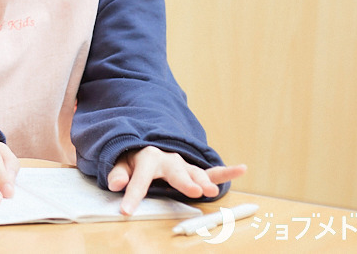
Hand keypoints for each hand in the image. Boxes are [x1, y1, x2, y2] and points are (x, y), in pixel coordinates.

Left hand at [107, 146, 247, 214]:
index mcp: (148, 159)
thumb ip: (117, 173)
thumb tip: (115, 184)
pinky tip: (241, 169)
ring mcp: (184, 166)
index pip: (139, 179)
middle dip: (185, 181)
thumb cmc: (134, 160)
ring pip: (195, 173)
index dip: (132, 195)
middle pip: (176, 172)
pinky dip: (226, 171)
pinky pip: (212, 171)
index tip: (126, 211)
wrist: (147, 147)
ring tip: (211, 190)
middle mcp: (169, 160)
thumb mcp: (122, 164)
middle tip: (193, 191)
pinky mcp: (195, 172)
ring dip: (204, 181)